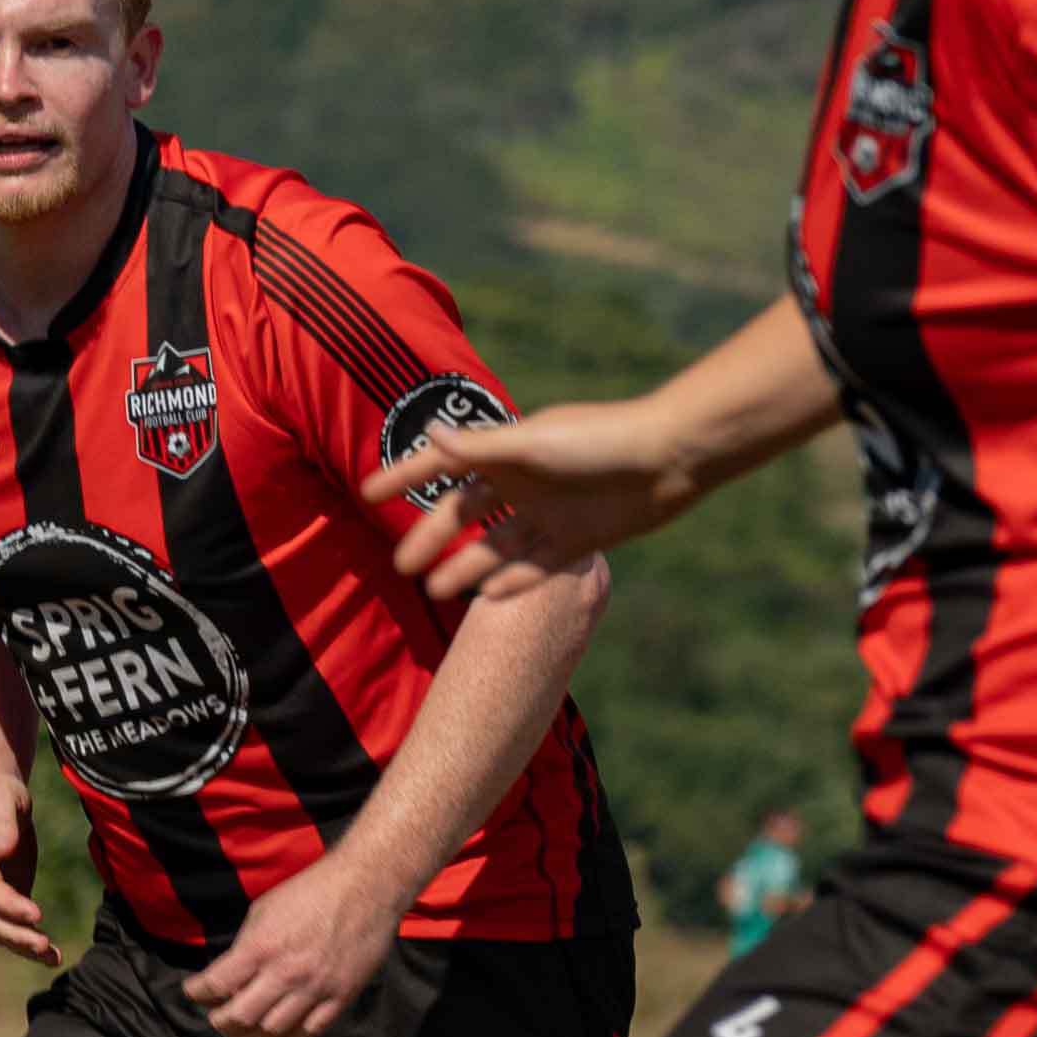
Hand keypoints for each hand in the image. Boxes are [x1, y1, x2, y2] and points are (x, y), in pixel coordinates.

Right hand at [0, 774, 59, 966]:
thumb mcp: (1, 799)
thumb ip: (2, 824)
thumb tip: (3, 851)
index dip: (11, 906)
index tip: (37, 914)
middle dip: (17, 936)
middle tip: (45, 947)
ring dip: (24, 947)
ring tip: (54, 958)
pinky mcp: (2, 898)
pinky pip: (11, 926)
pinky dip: (28, 942)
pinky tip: (52, 955)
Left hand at [186, 851, 401, 1036]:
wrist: (366, 886)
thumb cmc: (312, 891)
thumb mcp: (264, 909)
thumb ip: (246, 945)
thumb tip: (230, 974)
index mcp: (262, 947)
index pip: (216, 984)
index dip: (197, 993)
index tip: (193, 992)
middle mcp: (286, 973)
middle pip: (240, 1018)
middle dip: (220, 1022)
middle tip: (216, 1018)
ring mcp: (316, 989)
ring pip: (272, 1032)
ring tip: (241, 1033)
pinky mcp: (341, 997)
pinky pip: (309, 1033)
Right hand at [367, 393, 714, 604]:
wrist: (669, 458)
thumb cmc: (599, 441)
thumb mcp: (534, 446)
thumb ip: (482, 449)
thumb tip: (430, 436)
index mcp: (506, 452)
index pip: (442, 465)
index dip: (404, 477)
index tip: (367, 494)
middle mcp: (522, 483)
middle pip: (464, 515)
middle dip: (431, 537)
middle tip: (400, 567)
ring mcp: (548, 513)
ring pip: (497, 547)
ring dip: (467, 567)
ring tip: (435, 592)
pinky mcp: (577, 539)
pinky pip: (536, 567)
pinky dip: (513, 582)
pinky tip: (487, 600)